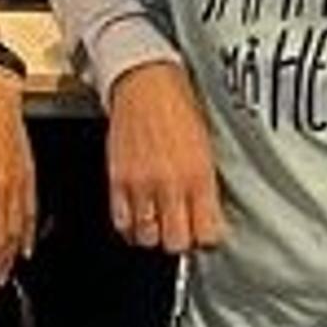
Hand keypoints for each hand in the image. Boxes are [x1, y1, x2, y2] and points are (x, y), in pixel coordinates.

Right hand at [104, 60, 226, 255]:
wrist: (145, 83)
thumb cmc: (179, 109)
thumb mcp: (207, 149)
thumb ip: (206, 188)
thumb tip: (209, 220)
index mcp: (199, 175)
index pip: (207, 234)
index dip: (206, 238)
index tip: (204, 232)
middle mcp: (170, 184)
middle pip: (175, 243)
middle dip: (180, 241)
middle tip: (181, 228)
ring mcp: (141, 184)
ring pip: (147, 238)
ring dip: (153, 234)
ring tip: (158, 220)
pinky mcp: (117, 181)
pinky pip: (121, 223)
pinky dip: (130, 226)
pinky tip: (138, 215)